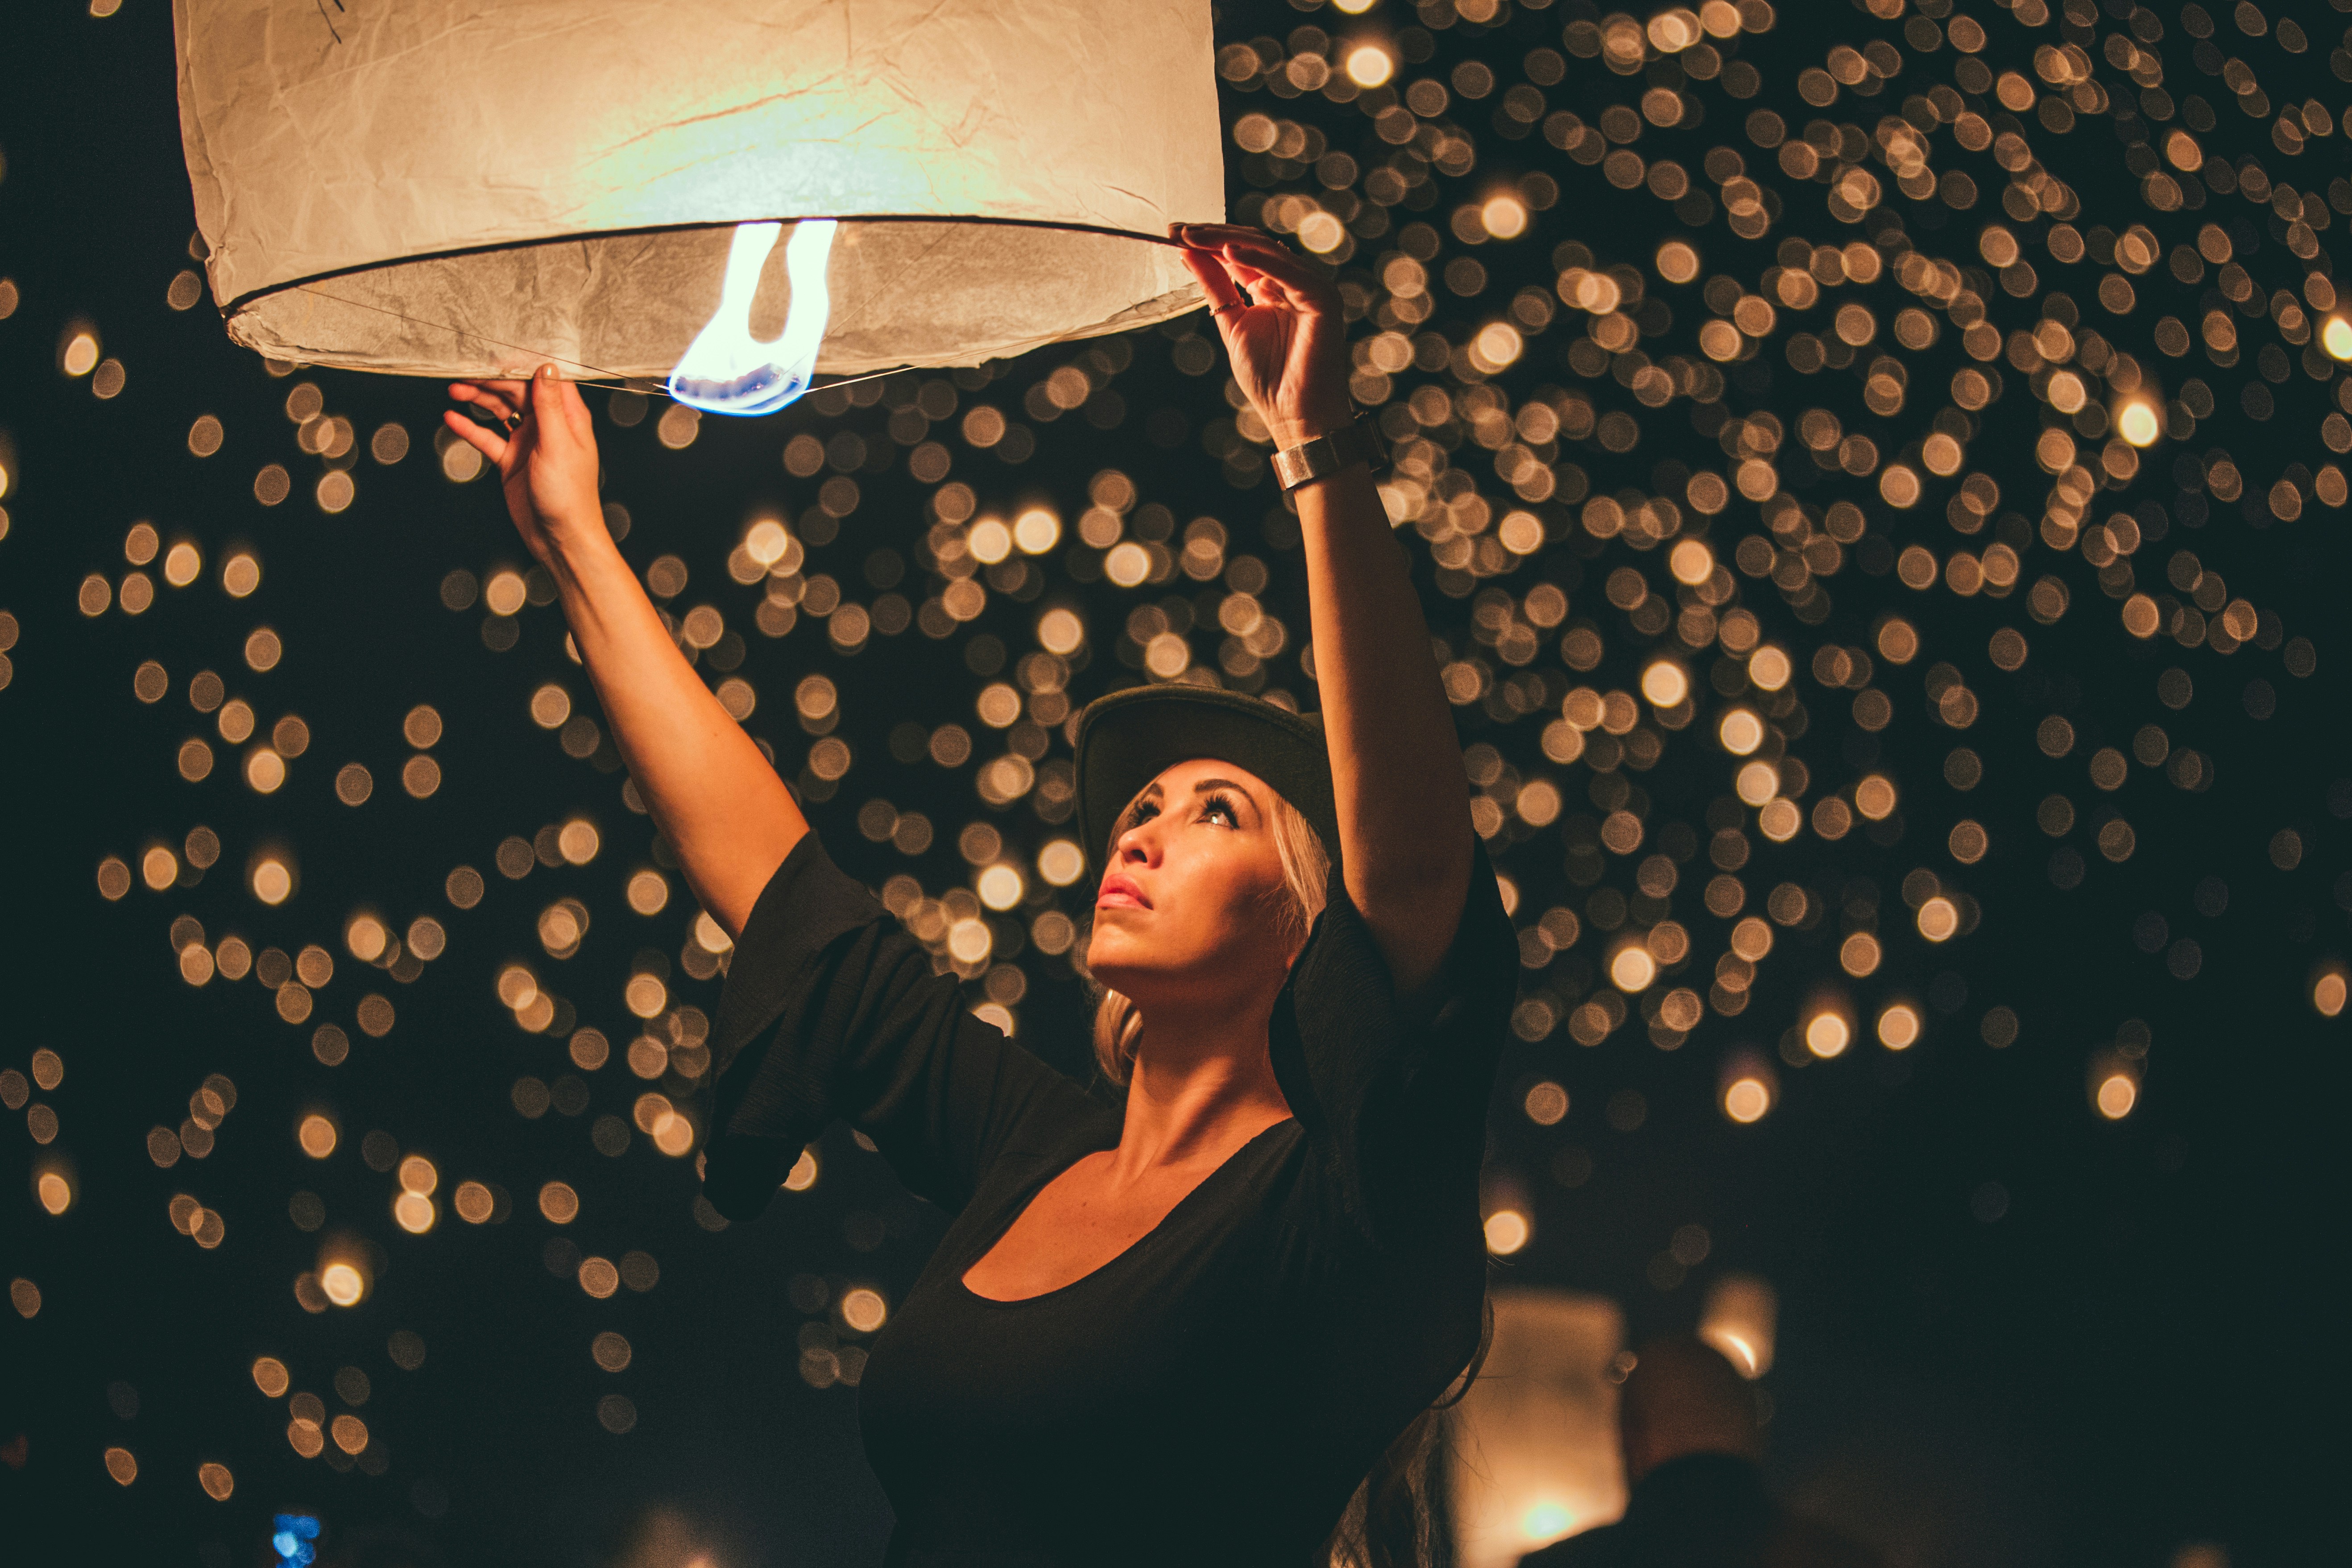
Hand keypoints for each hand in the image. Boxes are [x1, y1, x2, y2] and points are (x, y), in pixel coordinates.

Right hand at [443, 367, 604, 567]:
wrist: (560, 538)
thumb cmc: (570, 497)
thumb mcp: (559, 444)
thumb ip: (551, 405)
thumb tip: (547, 368)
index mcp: (568, 417)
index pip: (544, 379)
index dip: (520, 364)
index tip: (495, 354)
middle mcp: (548, 426)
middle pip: (517, 391)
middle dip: (491, 381)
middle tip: (464, 372)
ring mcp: (528, 442)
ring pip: (500, 411)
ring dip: (478, 399)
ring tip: (455, 389)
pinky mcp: (511, 460)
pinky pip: (488, 437)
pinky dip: (471, 427)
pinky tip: (453, 417)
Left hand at [1172, 224, 1353, 447]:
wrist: (1295, 413)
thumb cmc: (1269, 378)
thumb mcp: (1231, 322)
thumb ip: (1215, 286)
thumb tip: (1188, 252)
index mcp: (1274, 286)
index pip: (1240, 251)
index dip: (1207, 241)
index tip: (1174, 235)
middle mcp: (1293, 281)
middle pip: (1252, 244)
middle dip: (1212, 235)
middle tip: (1178, 231)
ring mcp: (1310, 286)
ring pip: (1266, 249)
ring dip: (1227, 240)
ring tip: (1193, 237)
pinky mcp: (1322, 296)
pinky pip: (1286, 270)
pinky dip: (1256, 258)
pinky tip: (1227, 251)